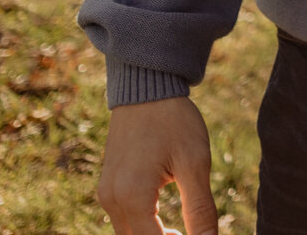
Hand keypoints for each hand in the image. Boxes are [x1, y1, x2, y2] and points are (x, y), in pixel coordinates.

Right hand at [96, 96, 217, 234]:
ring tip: (181, 233)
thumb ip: (200, 209)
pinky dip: (143, 228)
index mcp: (132, 196)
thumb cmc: (174, 121)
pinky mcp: (108, 186)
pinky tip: (166, 224)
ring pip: (128, 234)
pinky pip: (123, 220)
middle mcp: (111, 200)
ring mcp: (106, 193)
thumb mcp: (195, 163)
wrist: (147, 88)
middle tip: (193, 234)